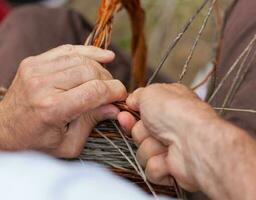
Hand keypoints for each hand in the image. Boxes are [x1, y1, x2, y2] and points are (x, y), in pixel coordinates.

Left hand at [0, 45, 126, 157]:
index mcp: (52, 109)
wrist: (3, 130)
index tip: (122, 96)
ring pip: (82, 59)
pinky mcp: (33, 61)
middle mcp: (43, 84)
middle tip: (112, 92)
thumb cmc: (36, 142)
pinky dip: (88, 52)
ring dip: (99, 68)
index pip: (96, 91)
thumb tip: (115, 107)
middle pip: (91, 71)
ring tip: (105, 79)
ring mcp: (36, 69)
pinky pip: (68, 50)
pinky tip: (102, 57)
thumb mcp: (68, 144)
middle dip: (109, 80)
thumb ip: (92, 123)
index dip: (116, 91)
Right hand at [118, 83, 218, 190]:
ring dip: (150, 148)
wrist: (193, 141)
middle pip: (139, 133)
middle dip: (141, 133)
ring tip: (165, 144)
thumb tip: (131, 101)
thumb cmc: (174, 112)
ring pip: (143, 152)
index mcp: (166, 107)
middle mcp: (169, 126)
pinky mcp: (172, 168)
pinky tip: (169, 159)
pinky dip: (158, 164)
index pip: (140, 113)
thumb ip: (137, 96)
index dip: (129, 116)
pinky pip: (151, 169)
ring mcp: (171, 147)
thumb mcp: (150, 93)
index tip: (124, 117)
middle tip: (152, 130)